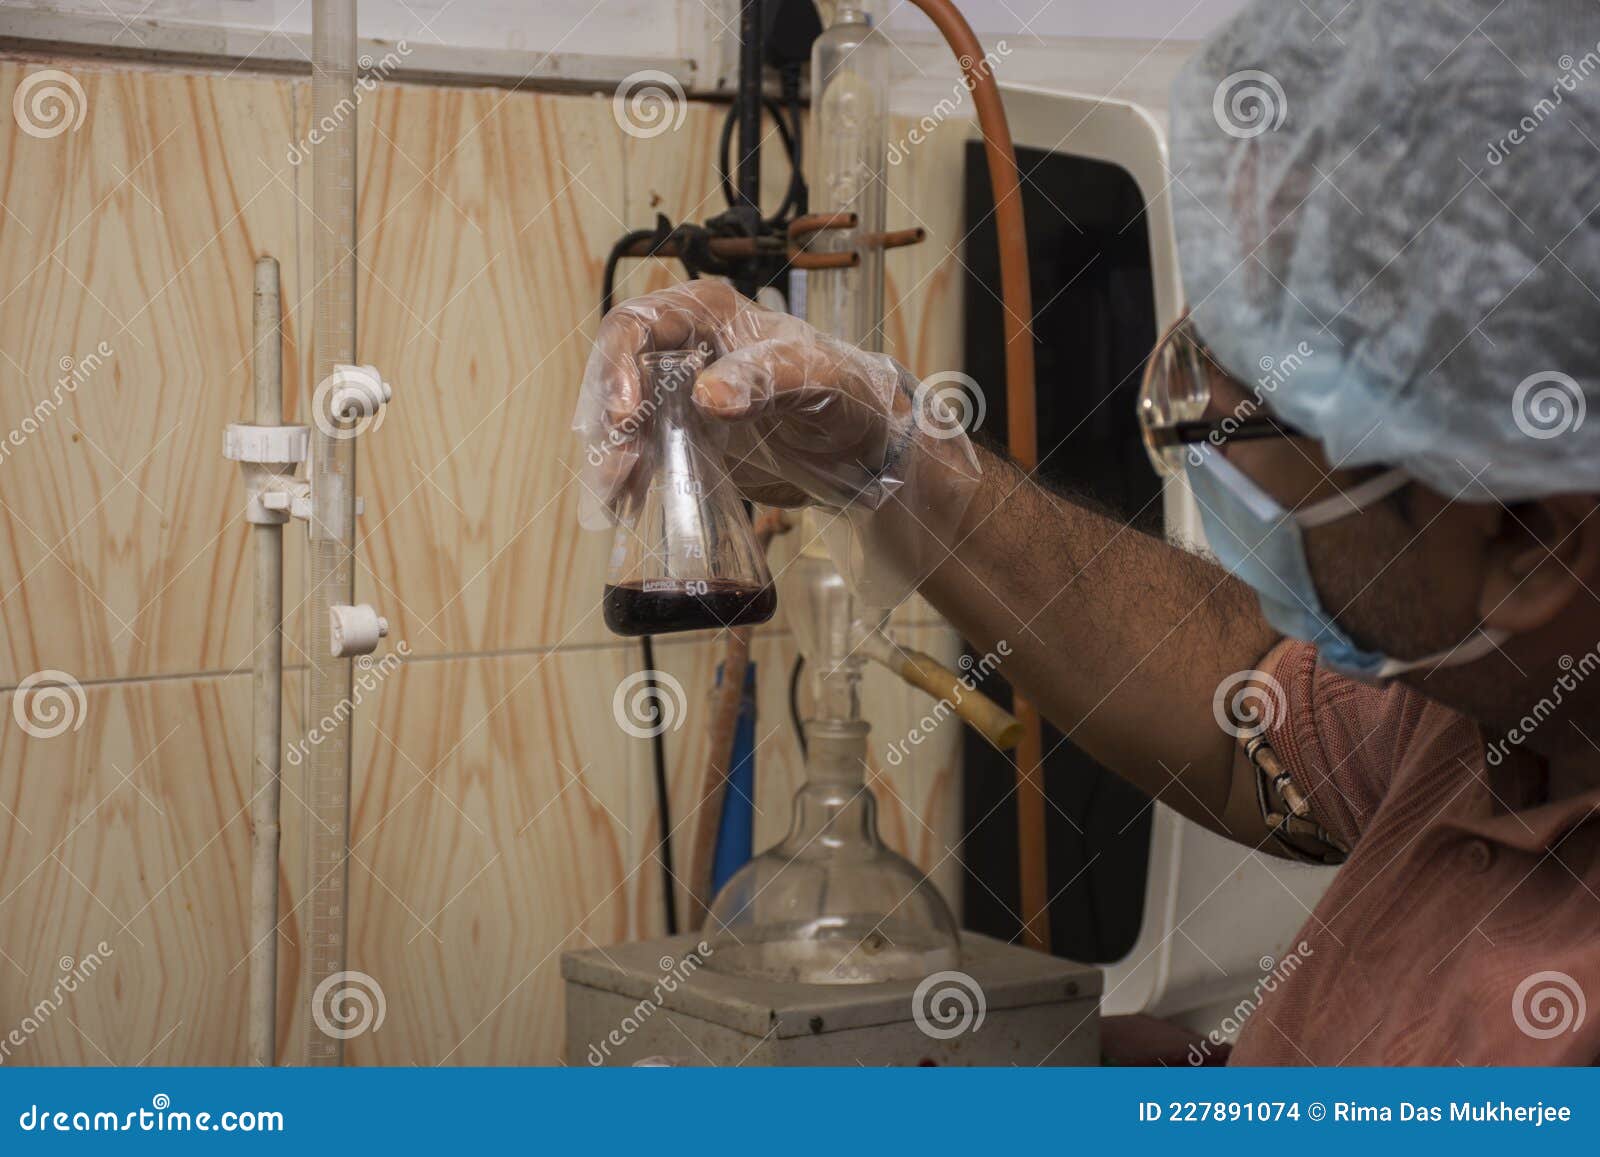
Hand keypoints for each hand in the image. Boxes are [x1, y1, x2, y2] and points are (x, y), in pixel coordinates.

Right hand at [573, 280, 981, 604]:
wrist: (869, 447)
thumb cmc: (851, 393)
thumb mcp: (817, 379)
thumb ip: (765, 378)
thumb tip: (707, 395)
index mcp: (711, 313)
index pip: (638, 325)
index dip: (619, 367)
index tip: (626, 418)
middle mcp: (687, 346)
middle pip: (618, 372)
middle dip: (609, 419)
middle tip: (615, 469)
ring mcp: (683, 392)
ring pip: (626, 415)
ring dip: (613, 452)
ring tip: (616, 491)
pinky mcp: (688, 435)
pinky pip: (645, 448)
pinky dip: (633, 472)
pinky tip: (628, 498)